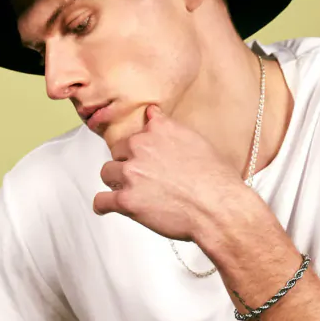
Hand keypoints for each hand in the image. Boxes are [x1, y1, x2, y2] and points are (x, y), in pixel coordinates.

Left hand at [93, 105, 252, 241]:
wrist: (218, 207)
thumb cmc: (215, 179)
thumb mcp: (196, 140)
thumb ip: (169, 127)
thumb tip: (153, 113)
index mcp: (158, 130)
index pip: (136, 131)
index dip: (139, 146)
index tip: (141, 153)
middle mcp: (141, 147)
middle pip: (118, 152)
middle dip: (127, 163)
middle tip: (142, 177)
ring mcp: (131, 173)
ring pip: (107, 172)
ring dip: (116, 181)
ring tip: (129, 191)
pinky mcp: (126, 200)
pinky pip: (101, 201)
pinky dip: (102, 205)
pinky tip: (106, 207)